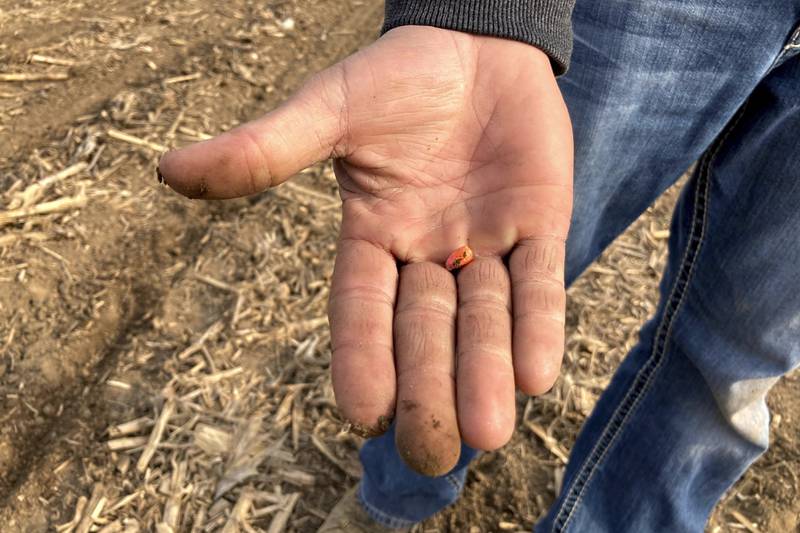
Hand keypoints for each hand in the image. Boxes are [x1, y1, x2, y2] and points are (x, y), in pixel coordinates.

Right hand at [158, 26, 572, 475]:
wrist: (475, 43)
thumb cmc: (396, 76)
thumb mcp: (330, 110)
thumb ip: (267, 148)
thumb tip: (169, 172)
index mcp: (373, 237)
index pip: (361, 309)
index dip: (361, 357)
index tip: (363, 413)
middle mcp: (428, 252)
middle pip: (425, 330)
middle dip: (429, 386)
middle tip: (430, 449)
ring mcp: (486, 242)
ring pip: (484, 317)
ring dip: (486, 371)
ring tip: (488, 430)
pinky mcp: (540, 224)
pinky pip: (539, 281)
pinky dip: (538, 325)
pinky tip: (537, 375)